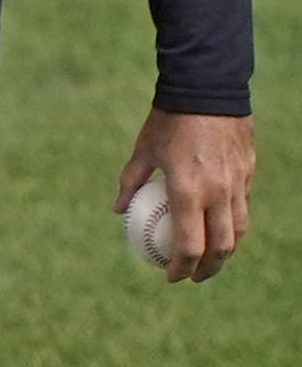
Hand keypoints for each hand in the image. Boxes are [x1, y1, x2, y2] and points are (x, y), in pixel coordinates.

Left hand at [115, 108, 253, 282]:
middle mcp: (218, 193)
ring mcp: (237, 184)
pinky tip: (222, 229)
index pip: (190, 246)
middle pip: (220, 247)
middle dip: (207, 269)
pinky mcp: (248, 173)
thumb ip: (131, 182)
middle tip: (193, 277)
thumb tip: (117, 210)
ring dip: (225, 252)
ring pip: (238, 230)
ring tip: (210, 261)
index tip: (170, 276)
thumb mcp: (143, 150)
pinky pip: (243, 208)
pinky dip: (234, 225)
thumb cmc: (168, 120)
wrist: (207, 89)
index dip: (181, 267)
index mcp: (188, 190)